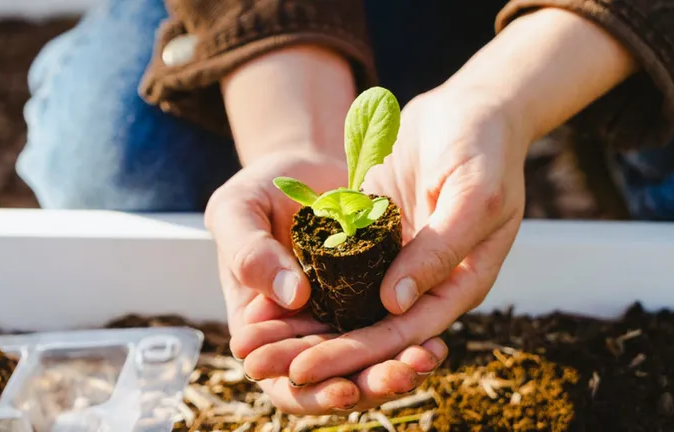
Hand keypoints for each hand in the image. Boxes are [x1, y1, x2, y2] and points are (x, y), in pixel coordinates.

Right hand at [205, 150, 447, 413]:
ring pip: (372, 359)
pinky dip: (415, 338)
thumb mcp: (238, 211)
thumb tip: (292, 296)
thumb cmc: (260, 190)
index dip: (313, 393)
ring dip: (398, 367)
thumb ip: (249, 252)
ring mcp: (347, 316)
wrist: (306, 167)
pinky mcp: (380, 296)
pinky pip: (398, 326)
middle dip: (369, 383)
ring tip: (422, 360)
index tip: (342, 388)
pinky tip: (435, 341)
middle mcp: (310, 330)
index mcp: (263, 326)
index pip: (285, 381)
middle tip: (397, 375)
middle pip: (339, 380)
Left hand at [228, 85, 527, 410]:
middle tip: (264, 364)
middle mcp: (427, 280)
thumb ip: (440, 250)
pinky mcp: (374, 235)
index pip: (405, 333)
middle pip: (372, 330)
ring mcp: (398, 259)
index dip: (357, 354)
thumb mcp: (472, 195)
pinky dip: (309, 283)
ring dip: (308, 326)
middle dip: (321, 351)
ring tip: (257, 343)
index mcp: (460, 281)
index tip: (306, 368)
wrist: (467, 107)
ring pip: (351, 305)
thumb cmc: (482, 147)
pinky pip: (339, 266)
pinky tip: (268, 295)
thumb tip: (395, 304)